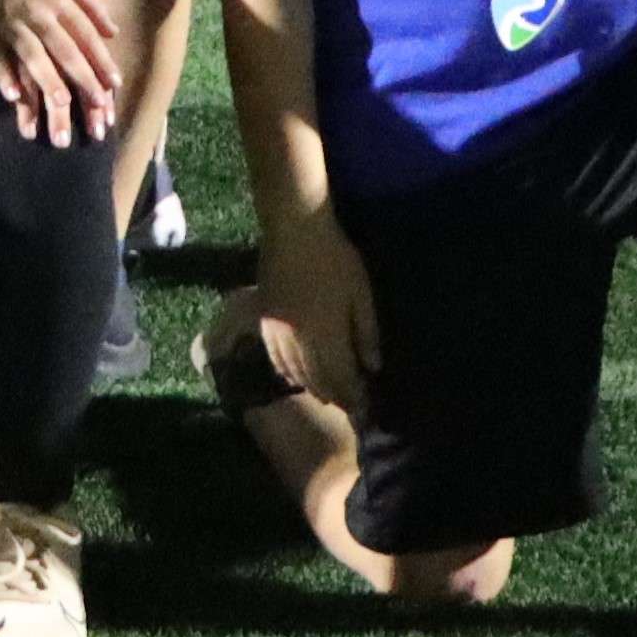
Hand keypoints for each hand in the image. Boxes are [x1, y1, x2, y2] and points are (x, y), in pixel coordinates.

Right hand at [253, 216, 378, 418]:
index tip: (364, 408)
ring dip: (310, 386)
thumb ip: (366, 332)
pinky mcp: (264, 320)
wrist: (293, 228)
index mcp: (327, 334)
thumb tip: (372, 367)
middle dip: (334, 395)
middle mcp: (299, 340)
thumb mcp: (360, 292)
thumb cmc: (334, 257)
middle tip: (347, 407)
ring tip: (325, 396)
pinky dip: (285, 371)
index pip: (341, 377)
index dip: (353, 396)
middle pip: (316, 379)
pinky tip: (293, 376)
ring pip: (293, 371)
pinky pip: (273, 356)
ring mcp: (277, 331)